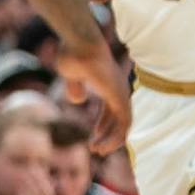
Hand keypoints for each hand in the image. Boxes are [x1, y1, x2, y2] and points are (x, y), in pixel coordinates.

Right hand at [50, 37, 129, 154]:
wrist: (78, 44)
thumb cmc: (72, 53)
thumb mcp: (70, 74)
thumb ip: (74, 87)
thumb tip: (78, 100)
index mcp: (108, 83)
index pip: (112, 109)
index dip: (104, 124)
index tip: (94, 134)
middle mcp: (118, 89)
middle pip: (119, 118)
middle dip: (108, 135)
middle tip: (96, 149)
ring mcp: (121, 93)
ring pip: (123, 125)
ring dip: (111, 140)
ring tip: (96, 150)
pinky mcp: (121, 98)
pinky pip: (124, 125)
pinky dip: (115, 138)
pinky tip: (101, 146)